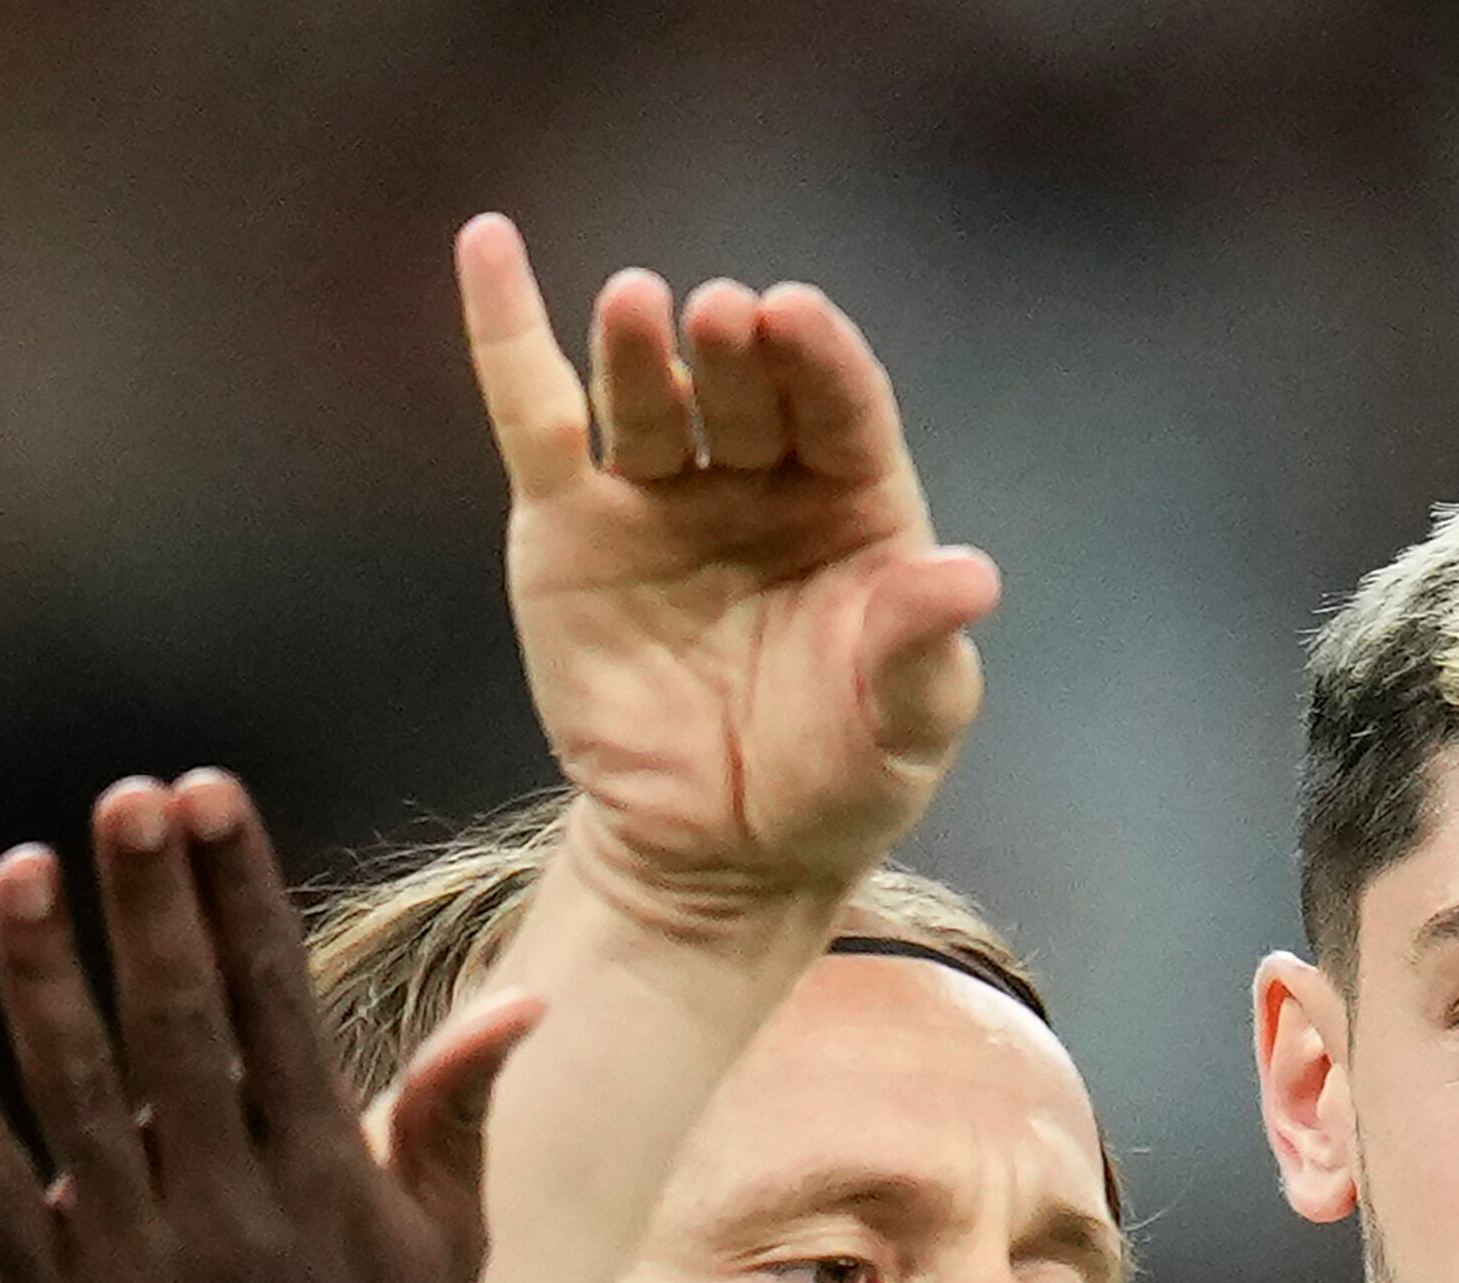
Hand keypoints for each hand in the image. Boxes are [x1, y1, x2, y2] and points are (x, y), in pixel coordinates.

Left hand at [0, 770, 544, 1282]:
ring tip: (22, 869)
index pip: (279, 1003)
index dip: (239, 893)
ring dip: (46, 977)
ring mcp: (135, 1267)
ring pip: (78, 1098)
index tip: (207, 795)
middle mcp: (230, 1211)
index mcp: (322, 1181)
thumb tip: (524, 1001)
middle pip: (181, 1027)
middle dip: (152, 903)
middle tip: (123, 798)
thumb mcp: (444, 1255)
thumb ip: (458, 1120)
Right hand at [458, 216, 1000, 929]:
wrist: (725, 858)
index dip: (823, 360)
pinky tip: (487, 247)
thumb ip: (923, 647)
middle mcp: (761, 477)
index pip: (845, 409)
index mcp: (858, 503)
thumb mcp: (904, 728)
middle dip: (738, 352)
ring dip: (642, 348)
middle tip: (726, 315)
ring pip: (649, 398)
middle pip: (748, 391)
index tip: (797, 317)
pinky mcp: (569, 524)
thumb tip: (970, 575)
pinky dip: (507, 334)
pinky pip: (536, 418)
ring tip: (638, 304)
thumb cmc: (838, 781)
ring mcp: (661, 492)